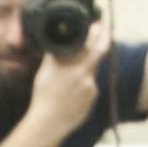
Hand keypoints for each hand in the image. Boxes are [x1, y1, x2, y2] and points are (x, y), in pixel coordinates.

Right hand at [23, 12, 111, 142]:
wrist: (49, 122)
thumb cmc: (43, 95)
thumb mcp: (45, 70)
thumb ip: (55, 55)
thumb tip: (59, 40)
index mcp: (71, 63)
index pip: (91, 42)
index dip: (98, 31)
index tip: (99, 24)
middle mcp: (84, 72)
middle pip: (100, 50)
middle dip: (104, 38)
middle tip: (103, 29)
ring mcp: (91, 85)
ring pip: (91, 70)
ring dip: (85, 68)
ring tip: (68, 79)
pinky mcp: (93, 96)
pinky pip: (90, 85)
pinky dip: (82, 84)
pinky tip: (71, 93)